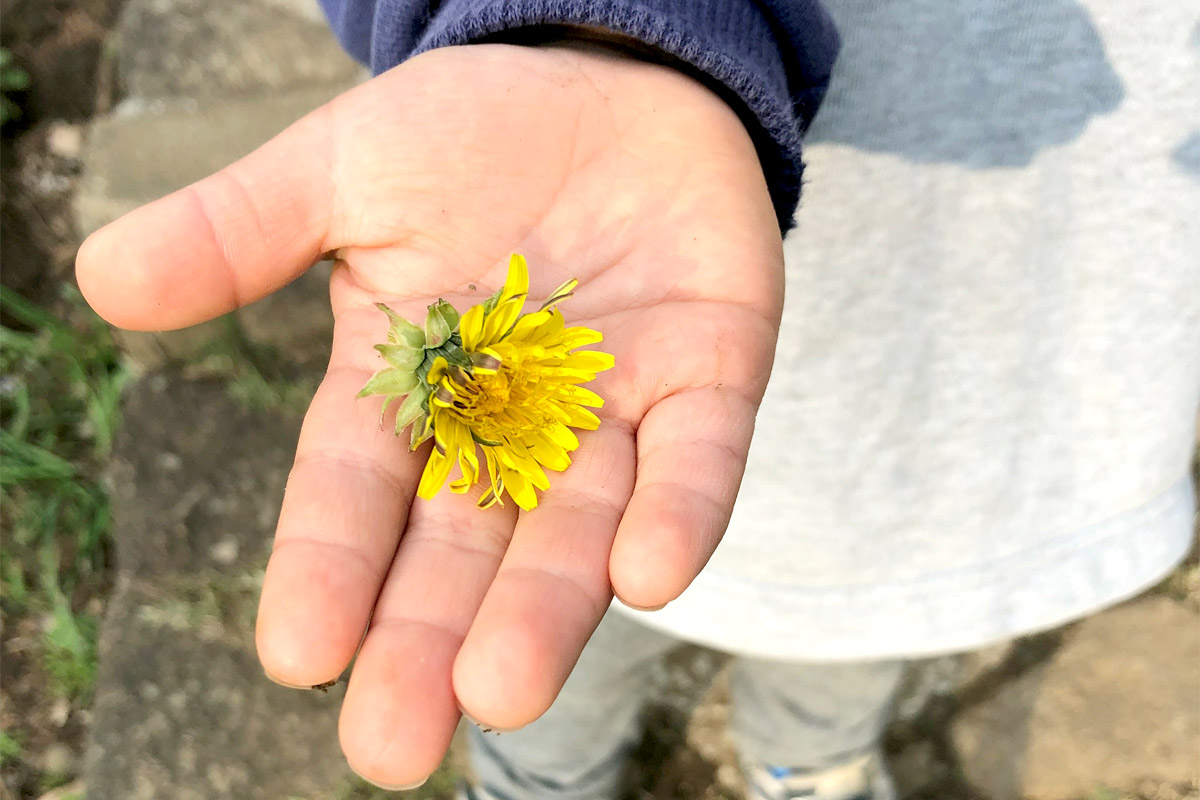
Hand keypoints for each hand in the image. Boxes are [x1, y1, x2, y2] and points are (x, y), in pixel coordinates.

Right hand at [76, 43, 782, 787]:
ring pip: (576, 529)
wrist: (612, 79)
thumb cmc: (473, 130)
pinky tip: (647, 574)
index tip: (296, 653)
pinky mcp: (710, 376)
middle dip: (429, 640)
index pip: (358, 494)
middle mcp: (511, 425)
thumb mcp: (345, 169)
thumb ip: (242, 229)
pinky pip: (698, 456)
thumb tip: (103, 281)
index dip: (330, 570)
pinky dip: (676, 511)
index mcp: (412, 389)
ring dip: (543, 610)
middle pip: (463, 548)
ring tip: (499, 692)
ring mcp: (614, 409)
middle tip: (391, 741)